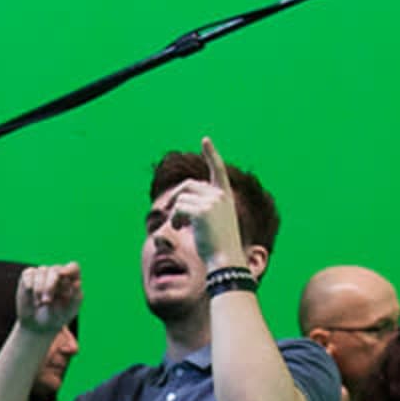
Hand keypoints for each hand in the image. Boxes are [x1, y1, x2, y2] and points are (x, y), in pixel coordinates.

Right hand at [15, 262, 84, 336]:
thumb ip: (75, 298)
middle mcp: (58, 274)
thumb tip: (77, 283)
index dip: (69, 269)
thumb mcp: (68, 312)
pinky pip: (29, 273)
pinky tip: (30, 291)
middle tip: (46, 301)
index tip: (62, 275)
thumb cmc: (57, 317)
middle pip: (55, 270)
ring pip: (42, 271)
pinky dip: (29, 282)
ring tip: (39, 303)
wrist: (38, 325)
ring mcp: (43, 274)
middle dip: (50, 285)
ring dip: (39, 287)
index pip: (73, 268)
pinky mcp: (29, 276)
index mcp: (72, 280)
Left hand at [160, 137, 249, 268]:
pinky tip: (179, 228)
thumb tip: (178, 202)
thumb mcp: (212, 223)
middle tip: (173, 217)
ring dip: (175, 213)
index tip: (205, 140)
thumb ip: (202, 208)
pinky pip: (178, 208)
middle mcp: (220, 196)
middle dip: (176, 199)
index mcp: (226, 197)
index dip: (212, 155)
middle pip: (188, 186)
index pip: (218, 171)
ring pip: (180, 198)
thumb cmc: (218, 247)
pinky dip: (174, 219)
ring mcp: (212, 202)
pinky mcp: (202, 210)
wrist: (225, 260)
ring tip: (179, 227)